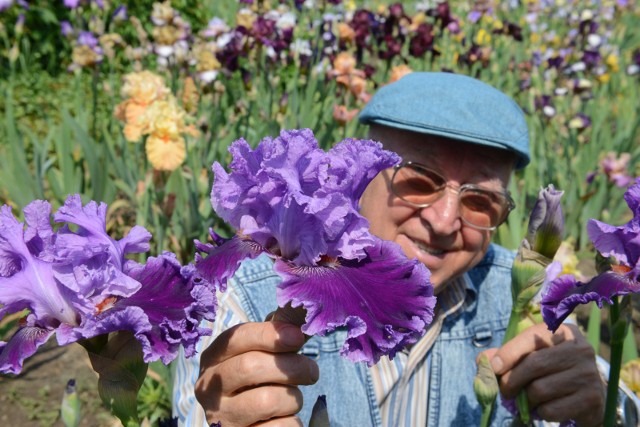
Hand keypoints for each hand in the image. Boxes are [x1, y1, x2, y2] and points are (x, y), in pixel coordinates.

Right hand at [195, 321, 319, 426]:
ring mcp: (221, 418)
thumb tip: (302, 307)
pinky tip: (284, 419)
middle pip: (251, 366)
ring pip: (268, 400)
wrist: (250, 424)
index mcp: (213, 358)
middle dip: (291, 365)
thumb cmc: (261, 380)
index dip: (269, 334)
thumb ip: (278, 332)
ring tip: (292, 397)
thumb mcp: (262, 353)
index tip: (299, 337)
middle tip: (312, 370)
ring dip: (293, 397)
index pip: (236, 338)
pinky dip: (292, 421)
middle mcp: (208, 388)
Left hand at [483, 323, 604, 426]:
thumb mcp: (532, 356)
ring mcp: (589, 374)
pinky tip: (546, 407)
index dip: (508, 353)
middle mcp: (580, 349)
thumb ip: (506, 355)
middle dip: (511, 381)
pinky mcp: (591, 399)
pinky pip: (551, 410)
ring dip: (526, 399)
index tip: (494, 367)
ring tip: (529, 399)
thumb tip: (482, 360)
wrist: (589, 396)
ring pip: (539, 390)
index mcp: (564, 331)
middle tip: (505, 391)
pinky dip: (541, 412)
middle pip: (533, 365)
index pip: (531, 338)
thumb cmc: (553, 370)